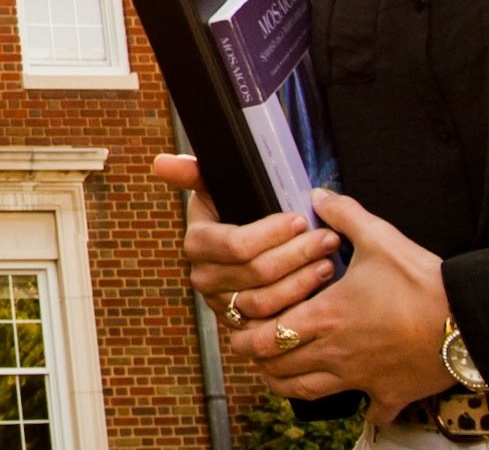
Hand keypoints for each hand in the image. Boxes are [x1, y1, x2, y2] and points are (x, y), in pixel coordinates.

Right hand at [152, 153, 339, 321]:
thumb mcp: (215, 188)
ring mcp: (222, 305)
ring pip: (266, 301)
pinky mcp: (242, 326)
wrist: (245, 250)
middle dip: (297, 254)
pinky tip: (319, 287)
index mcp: (197, 243)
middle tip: (328, 238)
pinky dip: (298, 308)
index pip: (236, 244)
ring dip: (303, 281)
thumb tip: (160, 163)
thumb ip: (194, 172)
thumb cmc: (235, 213)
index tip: (300, 219)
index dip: (272, 234)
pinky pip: (271, 325)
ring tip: (328, 261)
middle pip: (257, 273)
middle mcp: (204, 278)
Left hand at [222, 190, 454, 423]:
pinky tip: (358, 400)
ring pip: (305, 393)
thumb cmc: (422, 282)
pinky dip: (359, 408)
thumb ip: (344, 215)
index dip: (244, 332)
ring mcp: (359, 378)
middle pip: (275, 368)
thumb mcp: (381, 238)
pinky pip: (367, 413)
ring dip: (288, 383)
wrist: (469, 320)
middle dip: (258, 359)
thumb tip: (319, 194)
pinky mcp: (389, 394)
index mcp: (324, 316)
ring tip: (283, 371)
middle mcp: (334, 352)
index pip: (262, 334)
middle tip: (256, 348)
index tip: (243, 323)